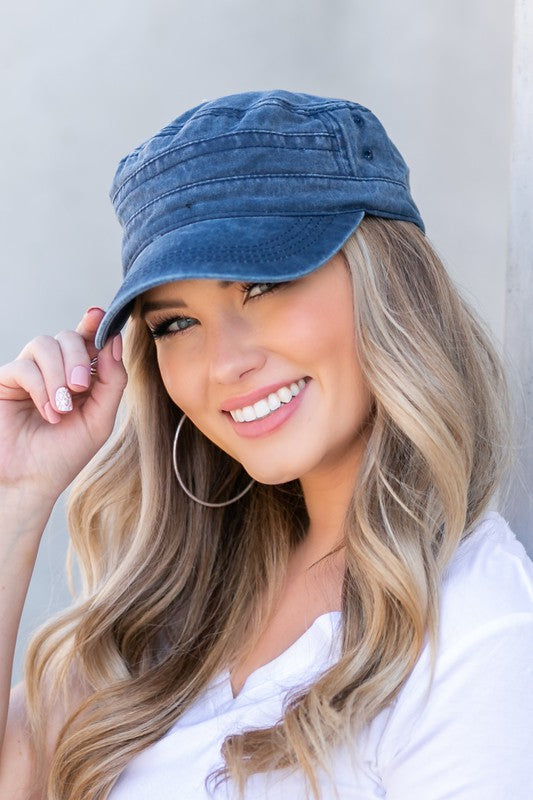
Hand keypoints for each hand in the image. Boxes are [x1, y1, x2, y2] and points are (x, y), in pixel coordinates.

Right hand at [0, 308, 127, 502]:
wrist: (30, 482)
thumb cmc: (64, 454)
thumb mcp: (99, 419)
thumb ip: (112, 381)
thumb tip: (114, 341)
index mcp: (79, 376)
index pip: (87, 341)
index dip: (94, 324)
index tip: (100, 315)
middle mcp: (53, 369)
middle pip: (68, 336)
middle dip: (79, 357)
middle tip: (81, 387)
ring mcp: (28, 373)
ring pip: (45, 344)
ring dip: (59, 374)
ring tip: (62, 408)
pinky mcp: (5, 381)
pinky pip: (24, 366)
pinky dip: (40, 388)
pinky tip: (47, 412)